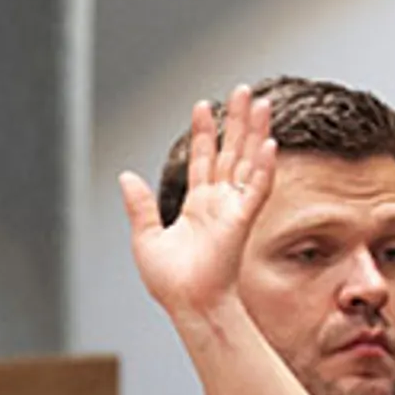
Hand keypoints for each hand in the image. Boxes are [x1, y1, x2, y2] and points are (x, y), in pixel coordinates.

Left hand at [119, 89, 278, 323]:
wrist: (187, 304)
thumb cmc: (170, 281)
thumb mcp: (146, 238)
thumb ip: (140, 206)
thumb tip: (126, 176)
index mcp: (198, 206)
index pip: (205, 159)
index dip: (205, 133)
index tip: (203, 106)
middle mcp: (219, 203)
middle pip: (232, 152)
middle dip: (238, 121)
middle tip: (245, 91)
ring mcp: (233, 210)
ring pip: (248, 162)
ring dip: (256, 133)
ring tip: (263, 103)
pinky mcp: (242, 221)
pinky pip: (257, 189)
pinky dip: (264, 167)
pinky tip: (269, 144)